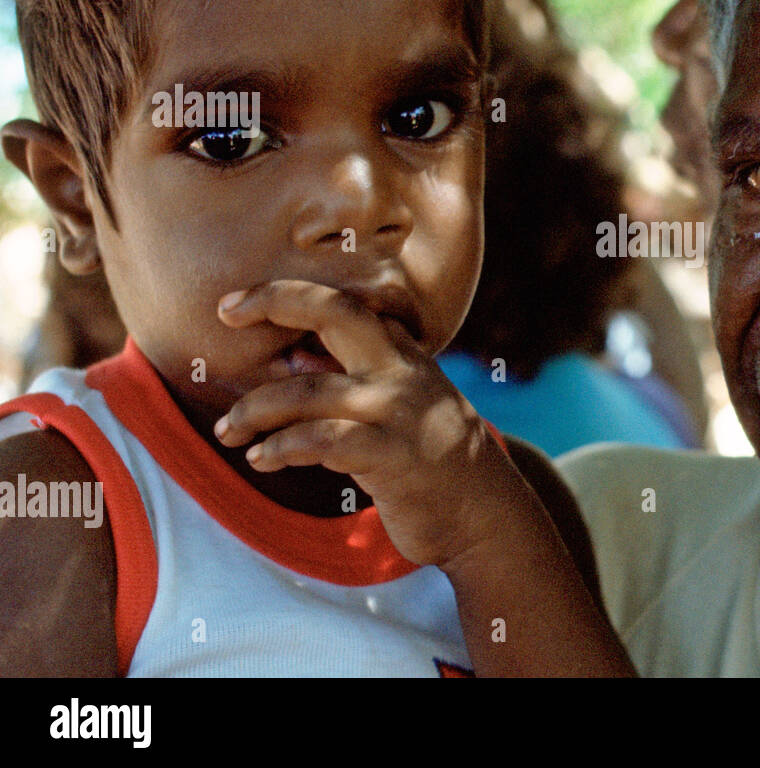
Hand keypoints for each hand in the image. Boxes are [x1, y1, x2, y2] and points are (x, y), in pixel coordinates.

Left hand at [213, 279, 542, 566]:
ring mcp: (398, 411)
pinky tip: (262, 460)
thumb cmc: (433, 461)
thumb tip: (295, 361)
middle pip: (334, 313)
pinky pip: (319, 442)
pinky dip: (279, 449)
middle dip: (275, 303)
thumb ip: (363, 378)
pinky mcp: (391, 455)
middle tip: (225, 315)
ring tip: (228, 433)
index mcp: (403, 354)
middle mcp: (401, 371)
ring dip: (254, 411)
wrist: (484, 515)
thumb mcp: (407, 404)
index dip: (288, 293)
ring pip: (307, 392)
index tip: (235, 304)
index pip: (344, 302)